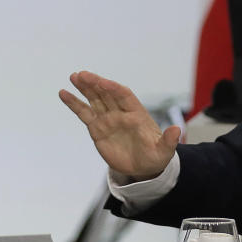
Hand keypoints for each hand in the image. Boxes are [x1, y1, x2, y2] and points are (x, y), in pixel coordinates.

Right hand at [59, 71, 180, 180]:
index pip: (124, 96)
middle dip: (96, 84)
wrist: (144, 167)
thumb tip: (177, 130)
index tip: (101, 81)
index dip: (113, 88)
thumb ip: (169, 140)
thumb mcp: (164, 151)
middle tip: (81, 74)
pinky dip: (74, 103)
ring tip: (73, 77)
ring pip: (95, 99)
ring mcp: (108, 119)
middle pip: (107, 94)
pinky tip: (64, 93)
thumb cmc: (156, 156)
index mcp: (137, 114)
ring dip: (85, 88)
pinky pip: (84, 113)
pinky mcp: (97, 129)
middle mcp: (121, 113)